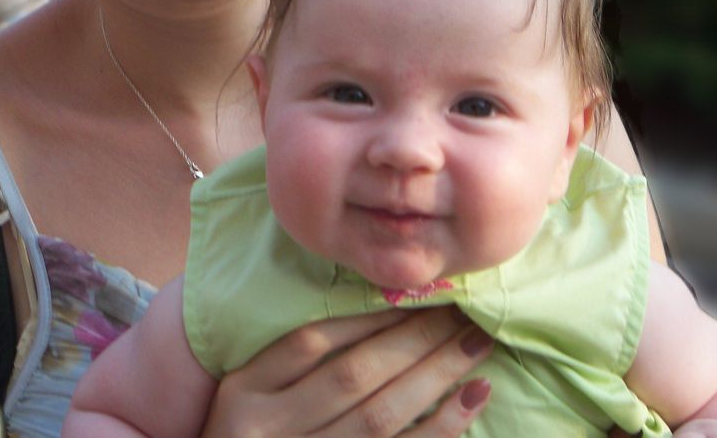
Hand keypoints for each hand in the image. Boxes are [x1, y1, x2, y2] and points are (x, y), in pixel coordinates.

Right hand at [200, 307, 492, 436]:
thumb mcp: (243, 397)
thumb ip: (287, 361)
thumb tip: (373, 306)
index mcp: (242, 393)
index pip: (309, 342)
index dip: (365, 315)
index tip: (413, 292)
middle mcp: (269, 429)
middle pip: (352, 375)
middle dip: (413, 338)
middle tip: (458, 309)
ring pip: (381, 415)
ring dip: (436, 374)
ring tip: (474, 342)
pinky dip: (444, 425)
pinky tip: (474, 396)